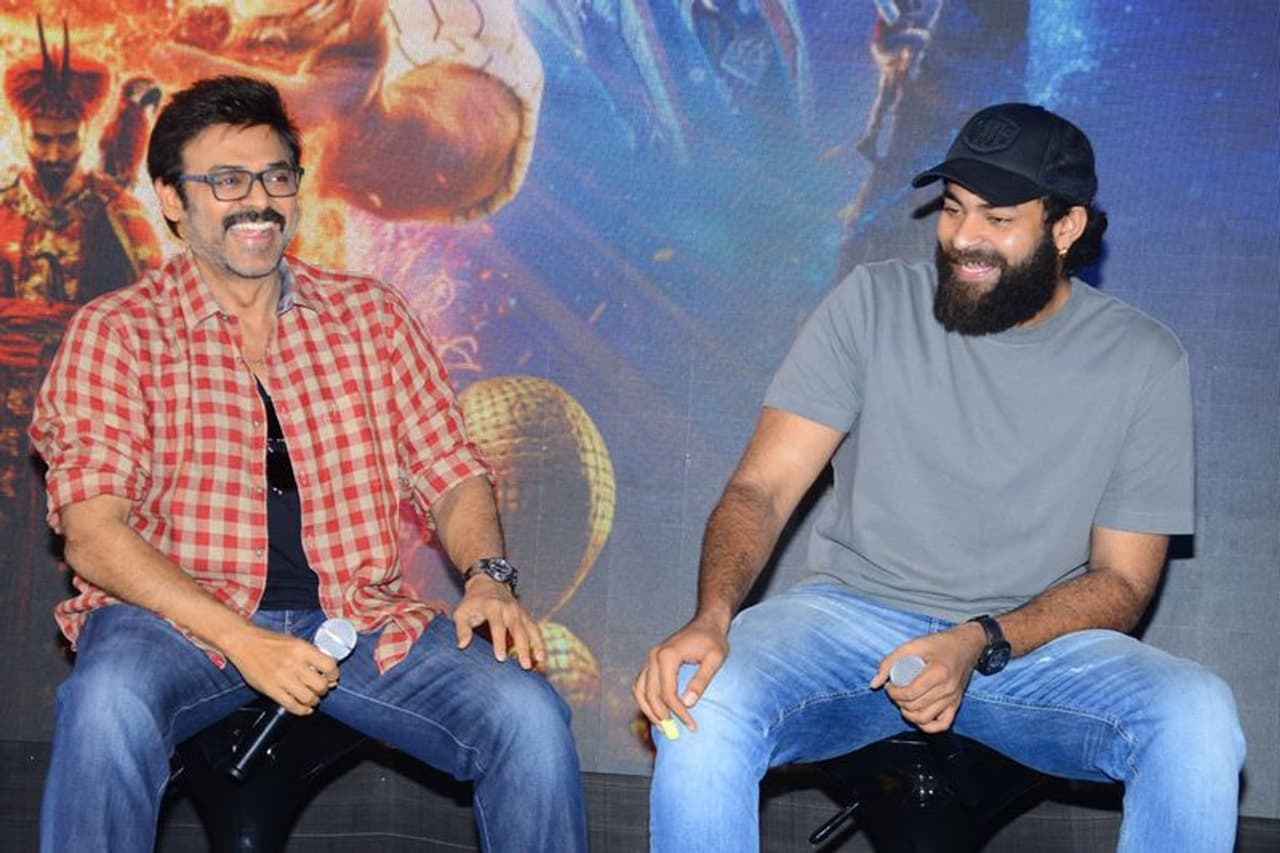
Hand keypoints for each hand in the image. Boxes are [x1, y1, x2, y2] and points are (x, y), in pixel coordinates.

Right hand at [223, 625, 340, 715]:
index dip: (334, 675)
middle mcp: (293, 664)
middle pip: (320, 685)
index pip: (329, 666)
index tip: (332, 677)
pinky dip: (302, 710)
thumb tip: (329, 674)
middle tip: (321, 688)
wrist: (244, 643)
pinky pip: (291, 705)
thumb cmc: (271, 642)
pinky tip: (304, 708)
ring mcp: (281, 678)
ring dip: (314, 700)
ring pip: (308, 697)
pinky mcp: (270, 690)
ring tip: (312, 698)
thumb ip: (312, 656)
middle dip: (324, 689)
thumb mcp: (296, 642)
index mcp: (302, 649)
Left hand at [454, 577, 544, 669]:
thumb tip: (462, 646)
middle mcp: (509, 608)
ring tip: (541, 660)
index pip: (497, 626)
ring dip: (537, 644)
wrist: (488, 583)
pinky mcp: (525, 615)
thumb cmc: (472, 602)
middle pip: (518, 629)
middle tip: (525, 666)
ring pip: (530, 628)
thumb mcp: (462, 612)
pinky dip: (540, 641)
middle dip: (523, 648)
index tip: (501, 659)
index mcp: (492, 607)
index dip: (499, 642)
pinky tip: (542, 656)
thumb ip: (462, 629)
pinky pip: (535, 628)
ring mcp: (520, 611)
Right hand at [633, 615, 729, 732]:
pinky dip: (645, 700)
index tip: (691, 726)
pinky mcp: (652, 662)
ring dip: (649, 711)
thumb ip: (701, 680)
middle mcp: (654, 656)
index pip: (667, 692)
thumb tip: (688, 703)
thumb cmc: (713, 640)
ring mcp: (650, 659)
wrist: (706, 623)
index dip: (678, 712)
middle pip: (650, 694)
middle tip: (673, 734)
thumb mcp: (715, 659)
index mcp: (667, 655)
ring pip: (640, 690)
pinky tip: (657, 712)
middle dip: (661, 716)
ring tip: (663, 727)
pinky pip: (641, 684)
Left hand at [869, 622, 985, 732]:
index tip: (889, 685)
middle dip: (898, 702)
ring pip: (926, 719)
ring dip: (909, 714)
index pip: (910, 693)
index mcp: (938, 672)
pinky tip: (917, 716)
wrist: (967, 646)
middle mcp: (948, 689)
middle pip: (916, 706)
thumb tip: (874, 684)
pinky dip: (927, 726)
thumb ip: (890, 662)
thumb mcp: (912, 645)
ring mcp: (953, 699)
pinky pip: (942, 725)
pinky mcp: (956, 704)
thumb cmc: (939, 644)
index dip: (893, 693)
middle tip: (894, 692)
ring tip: (903, 703)